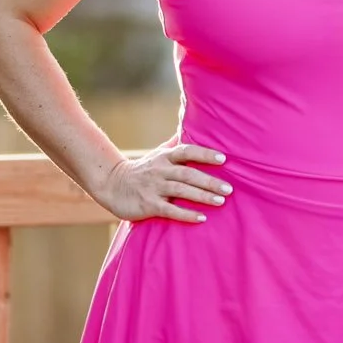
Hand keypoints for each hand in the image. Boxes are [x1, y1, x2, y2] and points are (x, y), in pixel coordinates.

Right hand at [95, 142, 231, 223]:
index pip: (187, 152)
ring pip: (181, 191)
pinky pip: (170, 210)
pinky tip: (201, 217)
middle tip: (229, 189)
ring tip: (221, 201)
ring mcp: (154, 188)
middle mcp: (160, 170)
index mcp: (164, 157)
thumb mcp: (157, 154)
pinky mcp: (148, 204)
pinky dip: (186, 214)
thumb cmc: (142, 170)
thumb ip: (174, 144)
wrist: (112, 186)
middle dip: (209, 181)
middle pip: (188, 174)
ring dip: (202, 196)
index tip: (223, 159)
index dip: (205, 155)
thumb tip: (190, 124)